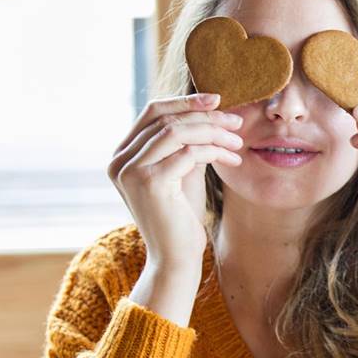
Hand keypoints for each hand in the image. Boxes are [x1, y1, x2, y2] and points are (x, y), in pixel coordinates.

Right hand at [107, 92, 244, 270]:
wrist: (176, 257)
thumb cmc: (182, 218)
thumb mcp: (183, 172)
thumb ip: (186, 144)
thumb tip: (207, 113)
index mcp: (122, 155)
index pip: (153, 112)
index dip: (186, 102)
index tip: (218, 100)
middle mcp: (119, 161)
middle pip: (166, 119)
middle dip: (206, 116)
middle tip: (237, 121)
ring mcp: (131, 171)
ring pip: (178, 132)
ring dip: (214, 132)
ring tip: (238, 142)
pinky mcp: (150, 182)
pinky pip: (189, 153)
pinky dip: (215, 151)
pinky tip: (233, 159)